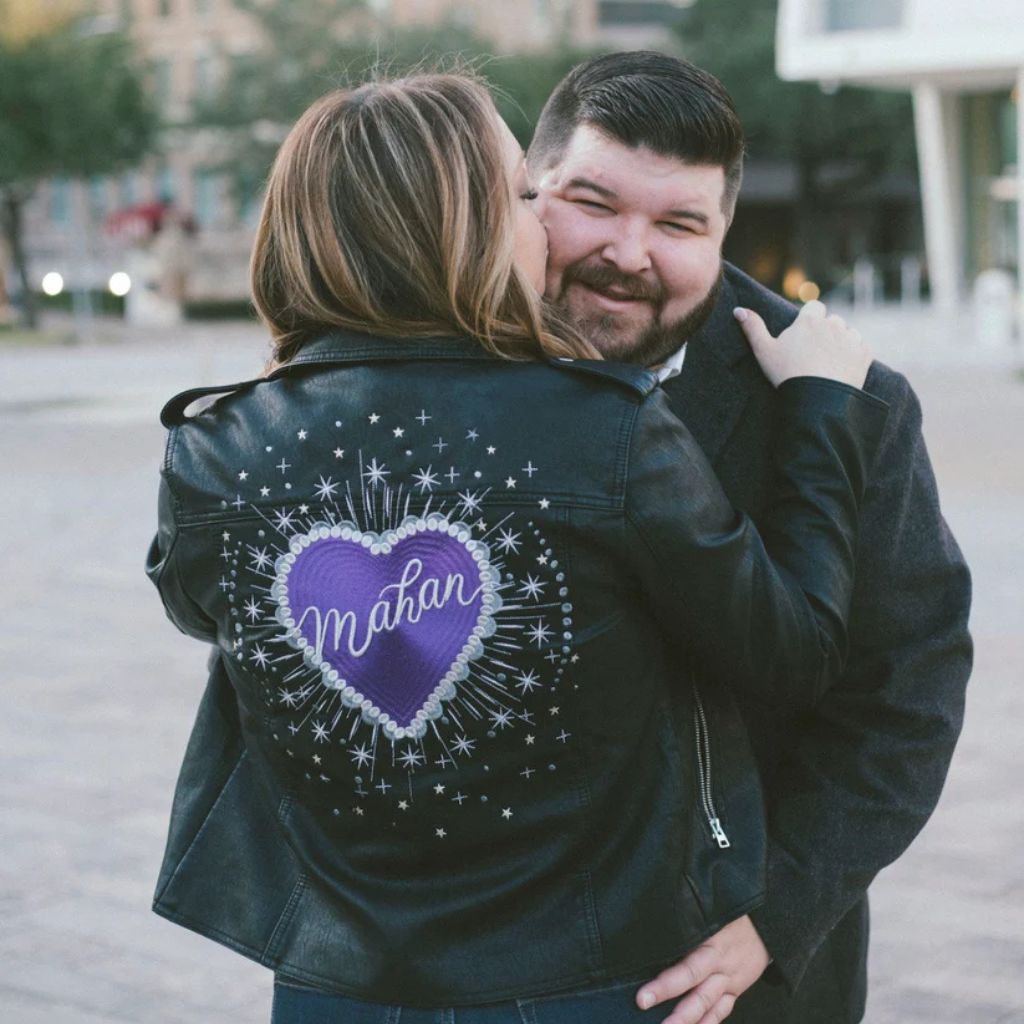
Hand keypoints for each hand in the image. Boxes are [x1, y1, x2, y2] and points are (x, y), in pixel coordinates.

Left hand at [634, 915, 770, 1022]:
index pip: (687, 970)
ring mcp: (730, 983)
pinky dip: (708, 1023)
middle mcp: (721, 969)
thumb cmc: (731, 913)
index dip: (665, 985)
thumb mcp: (711, 912)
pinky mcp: (735, 991)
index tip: (642, 998)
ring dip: (689, 1023)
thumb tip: (655, 926)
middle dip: (675, 1014)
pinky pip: (721, 1012)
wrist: (767, 924)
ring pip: (709, 1008)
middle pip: (697, 995)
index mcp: (713, 946)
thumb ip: (687, 923)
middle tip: (650, 1017)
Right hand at [735, 299, 872, 389]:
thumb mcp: (764, 352)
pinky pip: (862, 347)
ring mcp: (850, 339)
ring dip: (841, 341)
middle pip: (831, 320)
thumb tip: (738, 310)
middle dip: (826, 331)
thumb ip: (752, 328)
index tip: (804, 334)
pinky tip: (842, 367)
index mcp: (809, 321)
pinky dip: (854, 354)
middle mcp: (832, 324)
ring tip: (829, 361)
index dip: (810, 319)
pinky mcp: (864, 355)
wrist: (816, 399)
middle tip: (814, 352)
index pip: (814, 307)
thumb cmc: (787, 374)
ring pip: (848, 332)